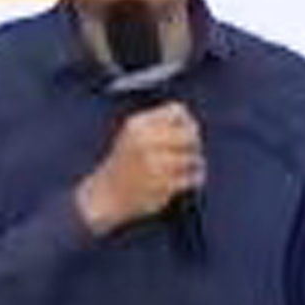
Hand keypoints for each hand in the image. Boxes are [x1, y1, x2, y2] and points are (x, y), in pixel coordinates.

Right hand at [74, 103, 203, 235]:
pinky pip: (190, 178)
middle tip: (194, 149)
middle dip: (195, 142)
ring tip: (194, 165)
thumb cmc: (127, 160)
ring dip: (197, 162)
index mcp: (138, 126)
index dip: (187, 121)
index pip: (177, 112)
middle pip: (188, 134)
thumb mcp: (134, 133)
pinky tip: (190, 179)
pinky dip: (195, 178)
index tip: (188, 131)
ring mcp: (153, 165)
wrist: (108, 193)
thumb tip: (190, 120)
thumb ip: (160, 122)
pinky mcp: (161, 186)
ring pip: (192, 157)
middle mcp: (144, 143)